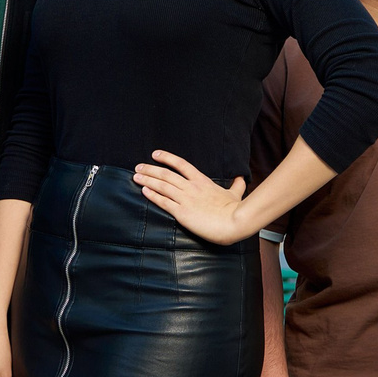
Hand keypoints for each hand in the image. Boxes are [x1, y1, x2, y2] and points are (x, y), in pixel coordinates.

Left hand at [133, 150, 251, 243]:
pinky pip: (163, 201)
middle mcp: (191, 187)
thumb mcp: (235, 194)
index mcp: (202, 180)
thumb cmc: (234, 209)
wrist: (233, 222)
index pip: (181, 164)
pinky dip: (152, 195)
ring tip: (136, 177)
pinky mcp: (181, 212)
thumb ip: (236, 185)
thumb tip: (241, 178)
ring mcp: (185, 199)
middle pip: (166, 174)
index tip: (155, 154)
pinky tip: (144, 191)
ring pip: (162, 185)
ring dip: (147, 180)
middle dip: (150, 169)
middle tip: (138, 167)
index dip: (166, 157)